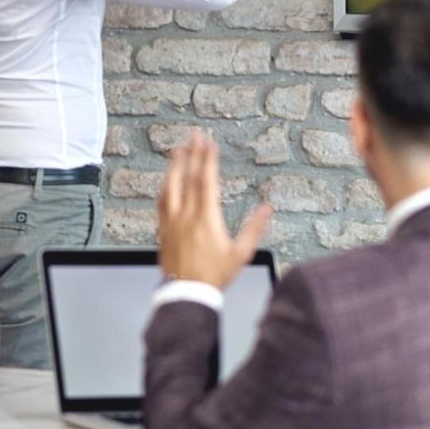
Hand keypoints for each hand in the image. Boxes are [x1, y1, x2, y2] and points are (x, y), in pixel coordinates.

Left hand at [157, 130, 271, 290]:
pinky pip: (161, 201)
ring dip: (174, 166)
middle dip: (192, 154)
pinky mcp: (163, 229)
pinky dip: (165, 185)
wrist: (186, 294)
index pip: (205, 181)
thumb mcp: (241, 254)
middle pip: (187, 178)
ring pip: (170, 187)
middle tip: (194, 135)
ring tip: (178, 149)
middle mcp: (186, 216)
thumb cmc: (214, 276)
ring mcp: (171, 222)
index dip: (207, 160)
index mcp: (206, 219)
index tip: (209, 143)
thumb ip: (254, 228)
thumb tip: (268, 208)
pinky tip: (167, 179)